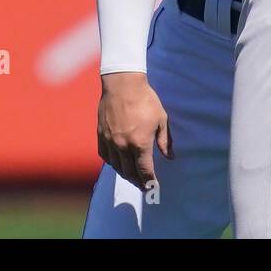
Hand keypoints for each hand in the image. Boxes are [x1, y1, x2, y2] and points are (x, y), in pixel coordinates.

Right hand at [97, 71, 172, 189]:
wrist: (122, 84)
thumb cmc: (145, 100)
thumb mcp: (161, 119)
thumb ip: (164, 140)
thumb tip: (170, 156)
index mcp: (140, 143)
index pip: (144, 170)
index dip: (149, 181)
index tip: (153, 186)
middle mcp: (123, 146)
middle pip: (129, 172)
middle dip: (137, 181)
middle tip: (143, 186)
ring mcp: (110, 141)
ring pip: (116, 166)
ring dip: (124, 174)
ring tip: (131, 176)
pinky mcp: (101, 135)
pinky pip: (105, 155)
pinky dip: (111, 162)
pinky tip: (116, 162)